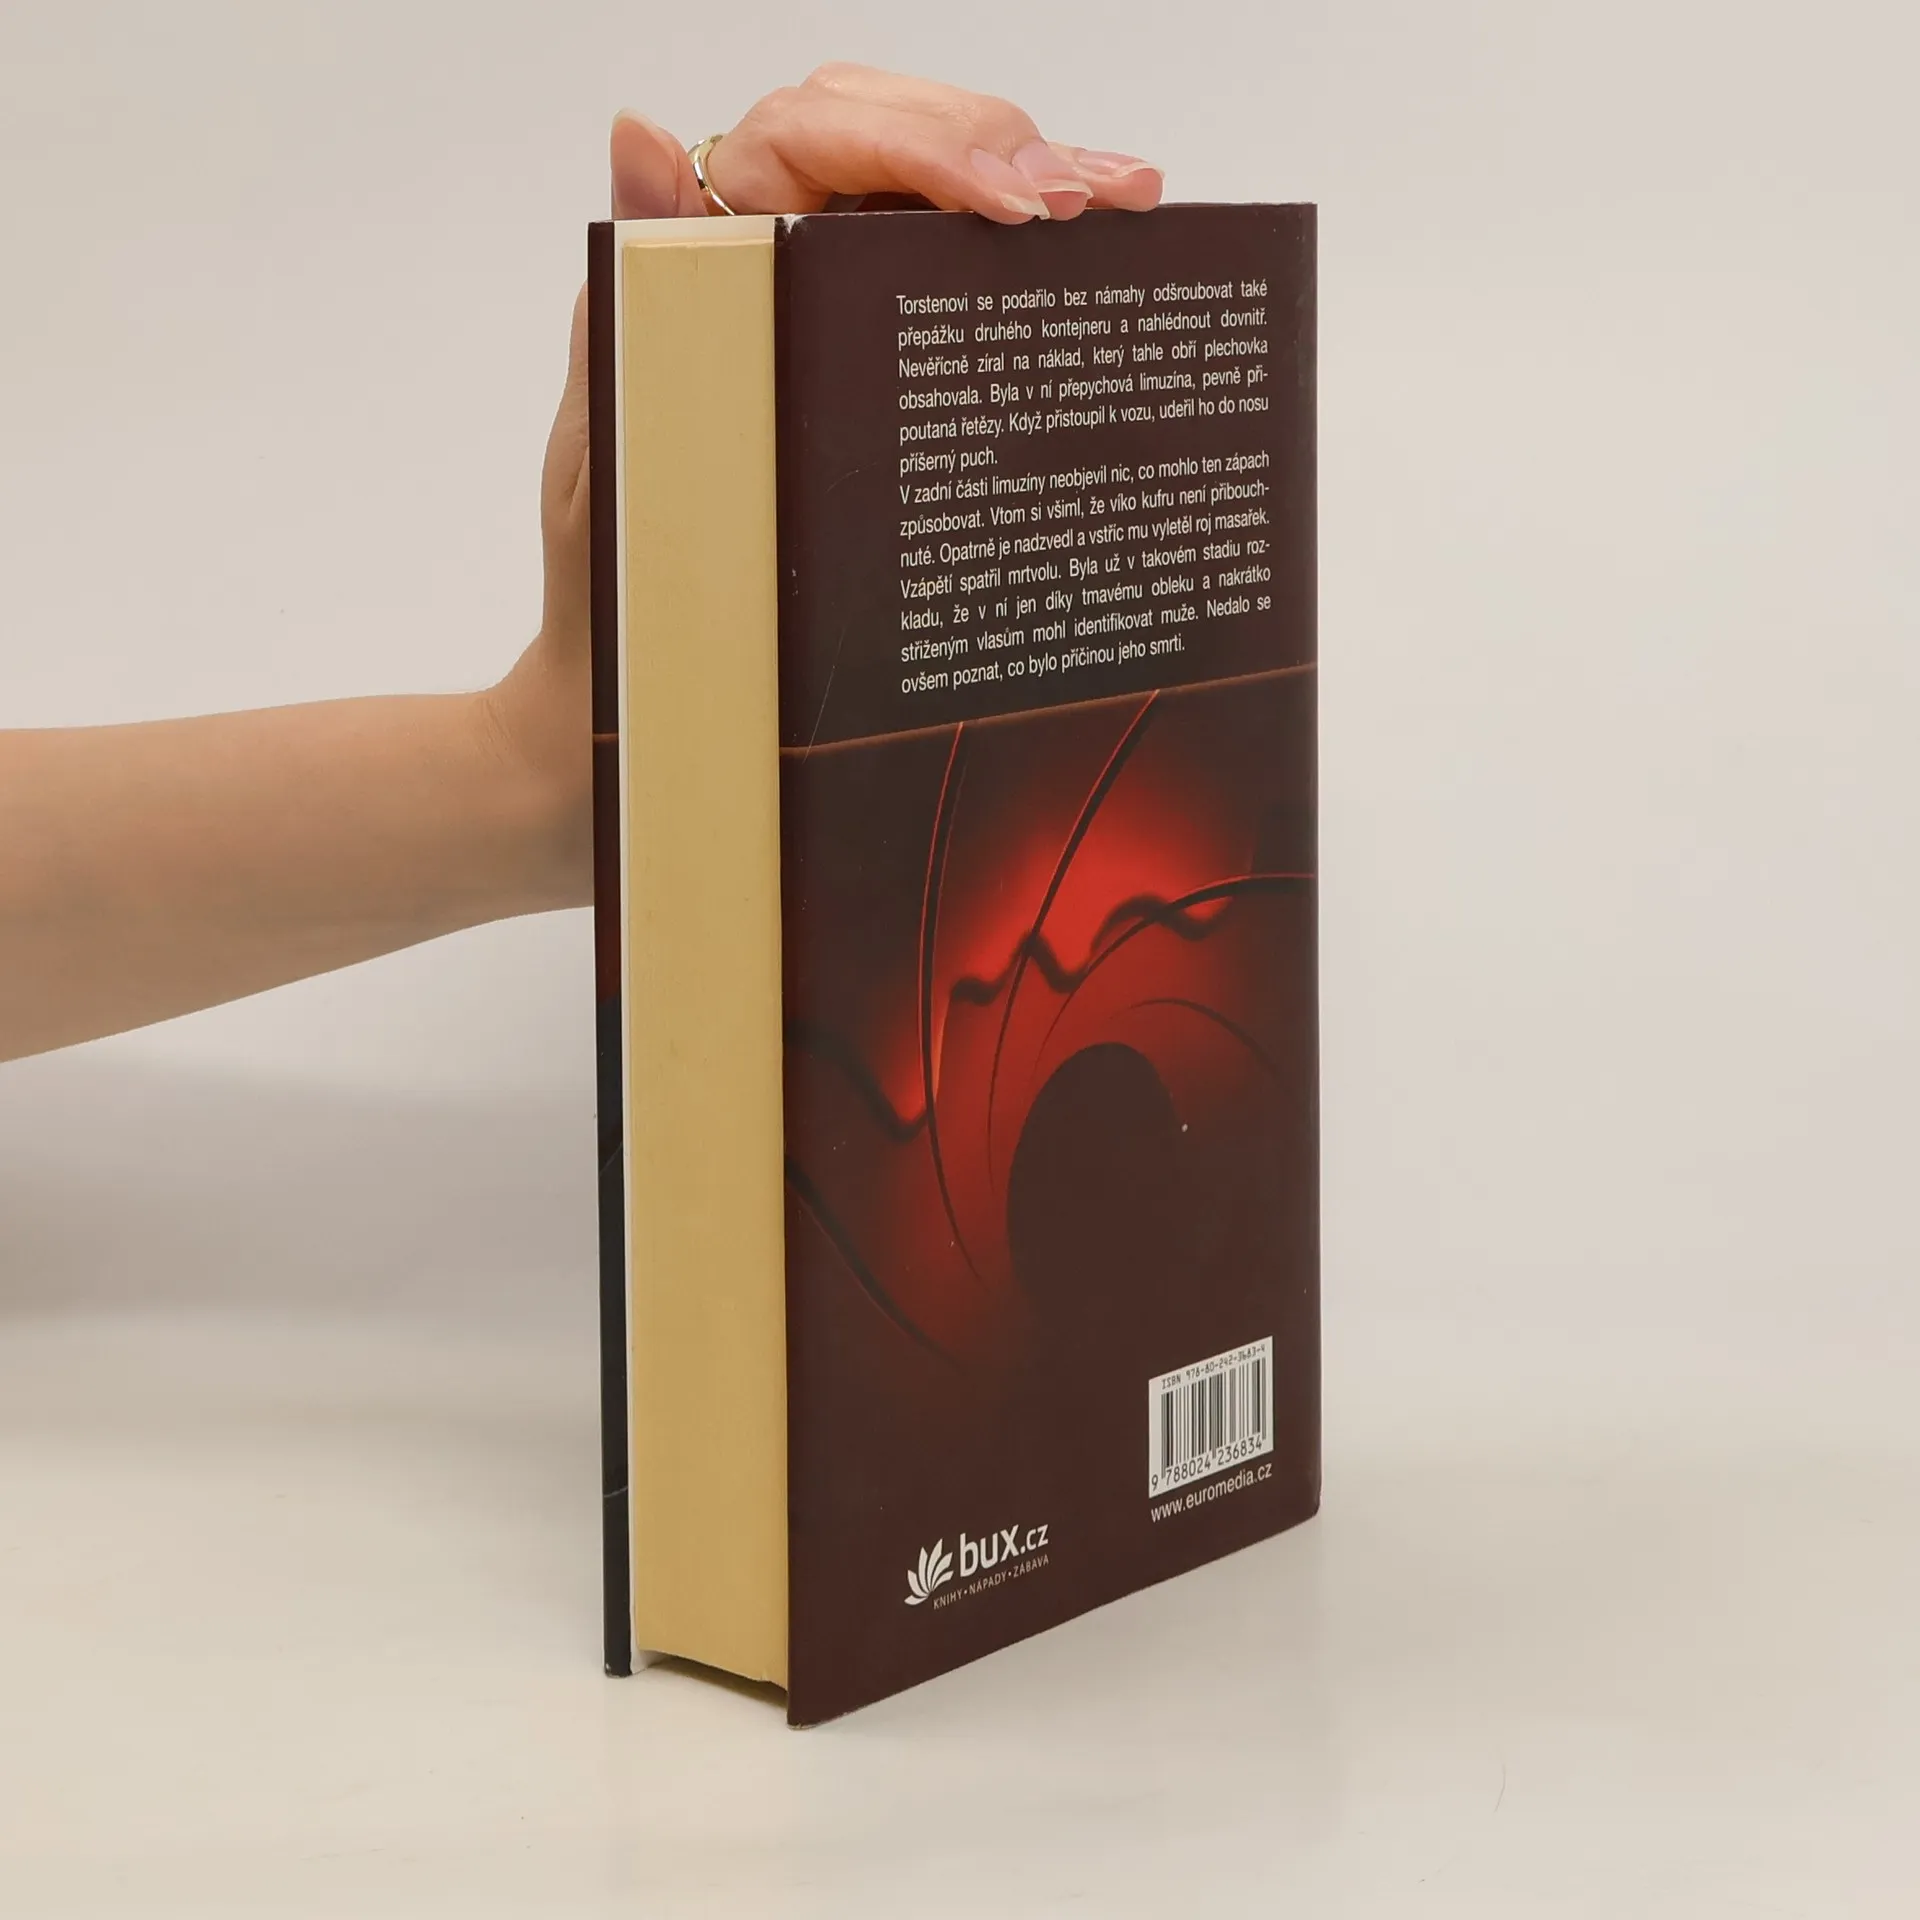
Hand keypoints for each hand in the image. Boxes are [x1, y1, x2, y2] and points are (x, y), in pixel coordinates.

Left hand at [488, 67, 1164, 891]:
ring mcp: (835, 334)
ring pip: (942, 211)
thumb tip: (640, 133)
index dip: (920, 144)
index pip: (815, 142)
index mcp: (704, 273)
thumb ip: (633, 303)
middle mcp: (773, 282)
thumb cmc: (609, 602)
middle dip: (1005, 149)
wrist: (631, 725)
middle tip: (1097, 198)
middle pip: (898, 146)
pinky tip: (1112, 260)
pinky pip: (959, 303)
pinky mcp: (881, 399)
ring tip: (1128, 204)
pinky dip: (1038, 272)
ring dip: (1043, 185)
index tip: (1009, 203)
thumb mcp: (609, 449)